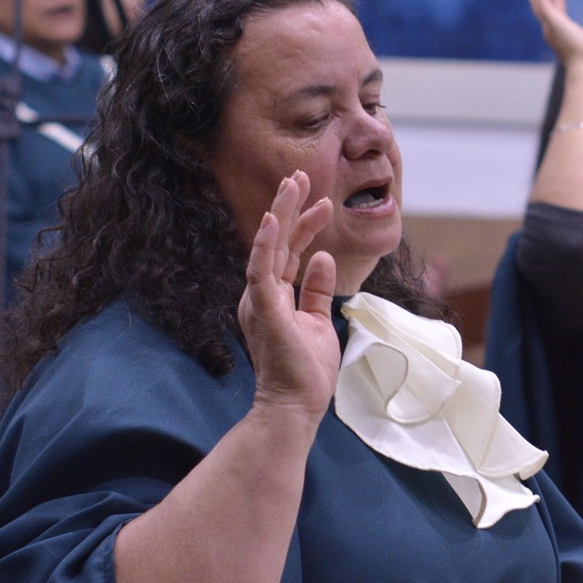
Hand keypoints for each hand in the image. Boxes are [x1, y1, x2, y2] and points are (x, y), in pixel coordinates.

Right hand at [240, 171, 339, 424]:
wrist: (295, 407)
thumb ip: (317, 290)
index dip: (304, 225)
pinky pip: (259, 270)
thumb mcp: (318, 322)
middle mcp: (260, 294)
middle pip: (276, 241)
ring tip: (293, 183)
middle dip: (288, 206)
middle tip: (300, 174)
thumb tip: (324, 256)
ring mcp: (259, 300)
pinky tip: (272, 219)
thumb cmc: (305, 373)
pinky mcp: (261, 309)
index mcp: (273, 297)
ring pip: (268, 246)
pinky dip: (264, 243)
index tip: (323, 203)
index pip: (289, 252)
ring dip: (279, 213)